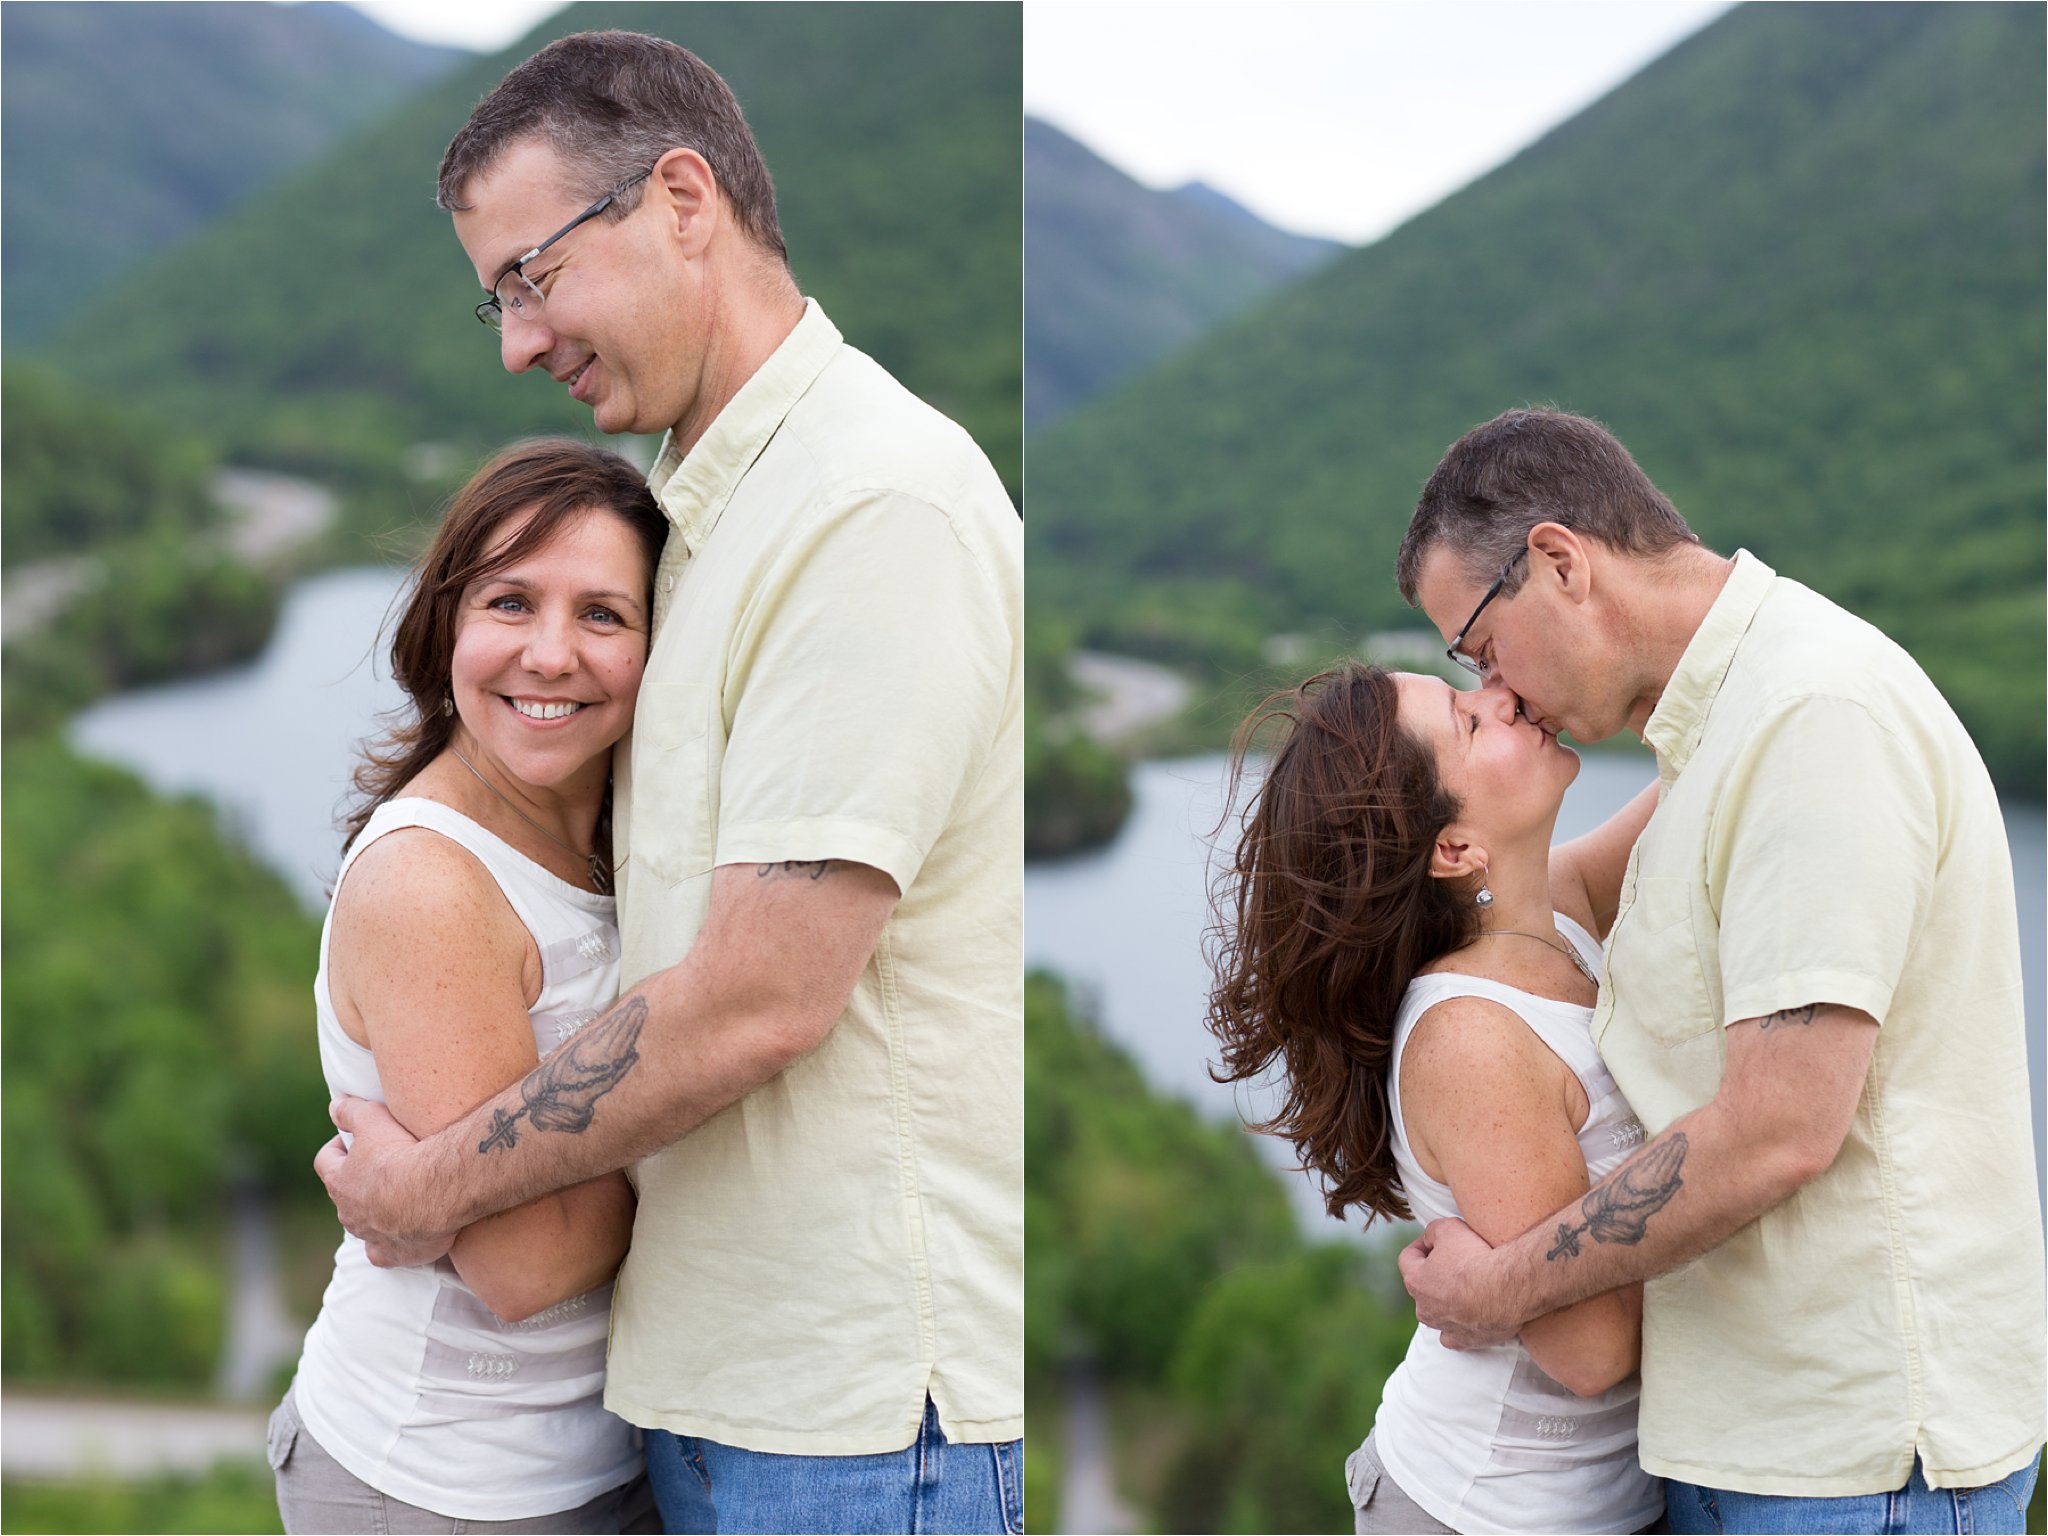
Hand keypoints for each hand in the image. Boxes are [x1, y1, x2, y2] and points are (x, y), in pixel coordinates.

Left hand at [314, 1096, 455, 1268]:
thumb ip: (350, 1111)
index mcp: (340, 1181)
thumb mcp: (373, 1119)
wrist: (432, 1193)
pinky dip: (390, 1245)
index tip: (353, 1139)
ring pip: (362, 1225)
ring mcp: (369, 1235)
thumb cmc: (401, 1154)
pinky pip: (383, 1253)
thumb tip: (334, 1105)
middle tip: (382, 1167)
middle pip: (344, 1196)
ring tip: (399, 1198)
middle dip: (358, 1183)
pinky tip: (403, 1237)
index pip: (325, 1161)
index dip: (337, 1148)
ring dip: (374, 1212)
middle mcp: (348, 1212)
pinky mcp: (392, 1254)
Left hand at [1397, 1218, 1517, 1349]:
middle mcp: (1424, 1308)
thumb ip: (1433, 1231)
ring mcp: (1443, 1326)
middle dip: (1435, 1273)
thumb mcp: (1449, 1228)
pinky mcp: (1464, 1340)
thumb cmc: (1476, 1258)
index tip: (1436, 1240)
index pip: (1408, 1258)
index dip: (1421, 1245)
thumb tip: (1431, 1238)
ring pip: (1436, 1313)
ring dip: (1446, 1300)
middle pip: (1422, 1286)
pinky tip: (1468, 1317)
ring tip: (1467, 1288)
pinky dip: (1459, 1326)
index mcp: (1416, 1281)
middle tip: (1457, 1262)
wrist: (1506, 1290)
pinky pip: (1453, 1336)